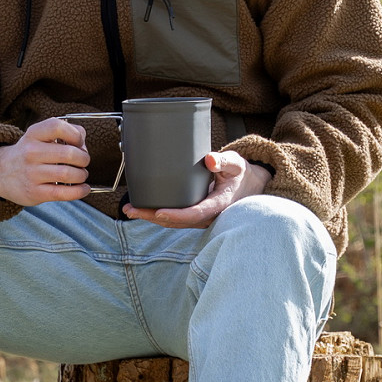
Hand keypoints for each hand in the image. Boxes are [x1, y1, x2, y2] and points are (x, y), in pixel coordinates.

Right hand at [0, 118, 90, 204]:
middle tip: (83, 161)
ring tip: (81, 174)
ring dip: (82, 175)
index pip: (58, 127)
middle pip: (69, 153)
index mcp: (34, 134)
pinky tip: (83, 188)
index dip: (75, 134)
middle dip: (84, 158)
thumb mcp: (40, 135)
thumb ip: (66, 132)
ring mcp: (32, 173)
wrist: (0, 172)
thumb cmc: (30, 152)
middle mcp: (31, 152)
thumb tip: (83, 144)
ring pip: (68, 174)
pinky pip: (63, 193)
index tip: (78, 142)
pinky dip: (80, 191)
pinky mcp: (35, 193)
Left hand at [122, 151, 272, 228]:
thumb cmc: (241, 173)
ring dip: (152, 218)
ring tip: (130, 210)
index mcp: (219, 204)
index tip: (158, 211)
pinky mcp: (196, 214)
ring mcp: (201, 218)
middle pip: (178, 221)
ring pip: (174, 223)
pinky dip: (159, 215)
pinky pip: (176, 219)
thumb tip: (210, 159)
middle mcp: (208, 216)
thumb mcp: (236, 164)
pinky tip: (143, 209)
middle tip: (131, 210)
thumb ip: (224, 160)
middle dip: (153, 217)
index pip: (195, 213)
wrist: (251, 186)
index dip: (176, 215)